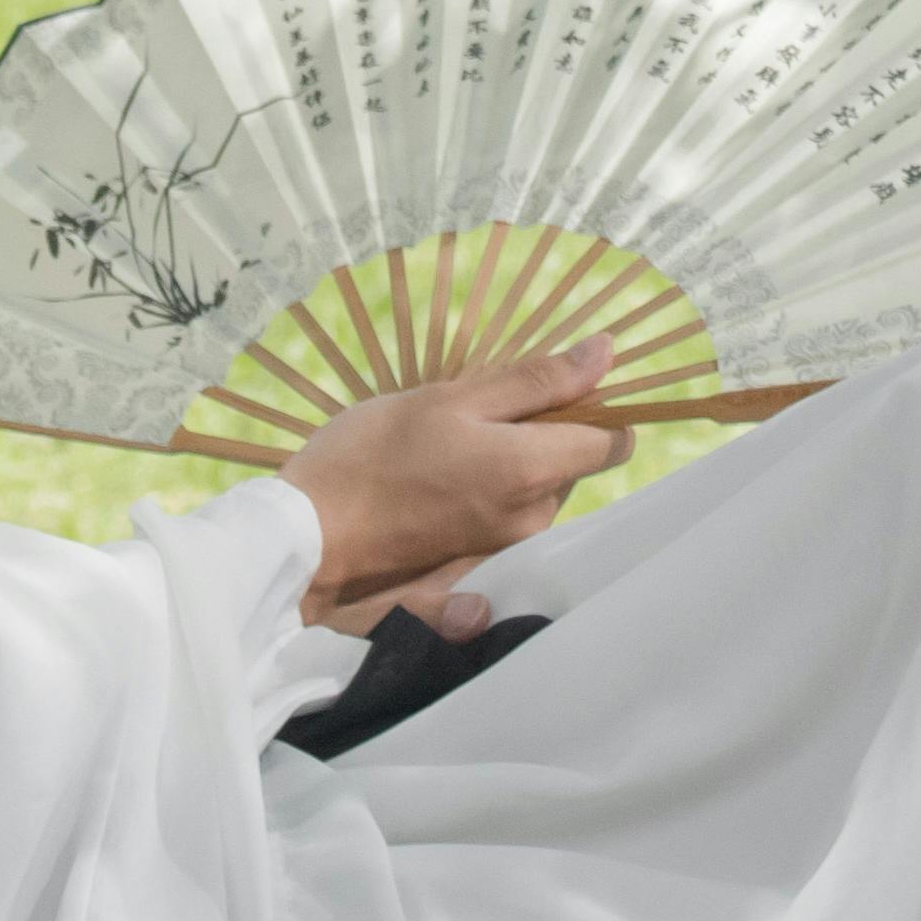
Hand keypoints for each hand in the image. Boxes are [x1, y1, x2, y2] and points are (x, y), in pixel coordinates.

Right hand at [284, 341, 630, 637]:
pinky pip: (507, 518)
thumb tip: (606, 354)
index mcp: (533, 471)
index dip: (593, 407)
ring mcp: (506, 548)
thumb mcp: (451, 398)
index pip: (613, 441)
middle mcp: (534, 519)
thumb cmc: (372, 453)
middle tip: (471, 413)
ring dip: (510, 462)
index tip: (548, 388)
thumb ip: (535, 380)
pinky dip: (485, 493)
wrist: (308, 537)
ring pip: (536, 490)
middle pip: (571, 464)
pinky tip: (436, 481)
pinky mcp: (479, 566)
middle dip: (541, 433)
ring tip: (444, 447)